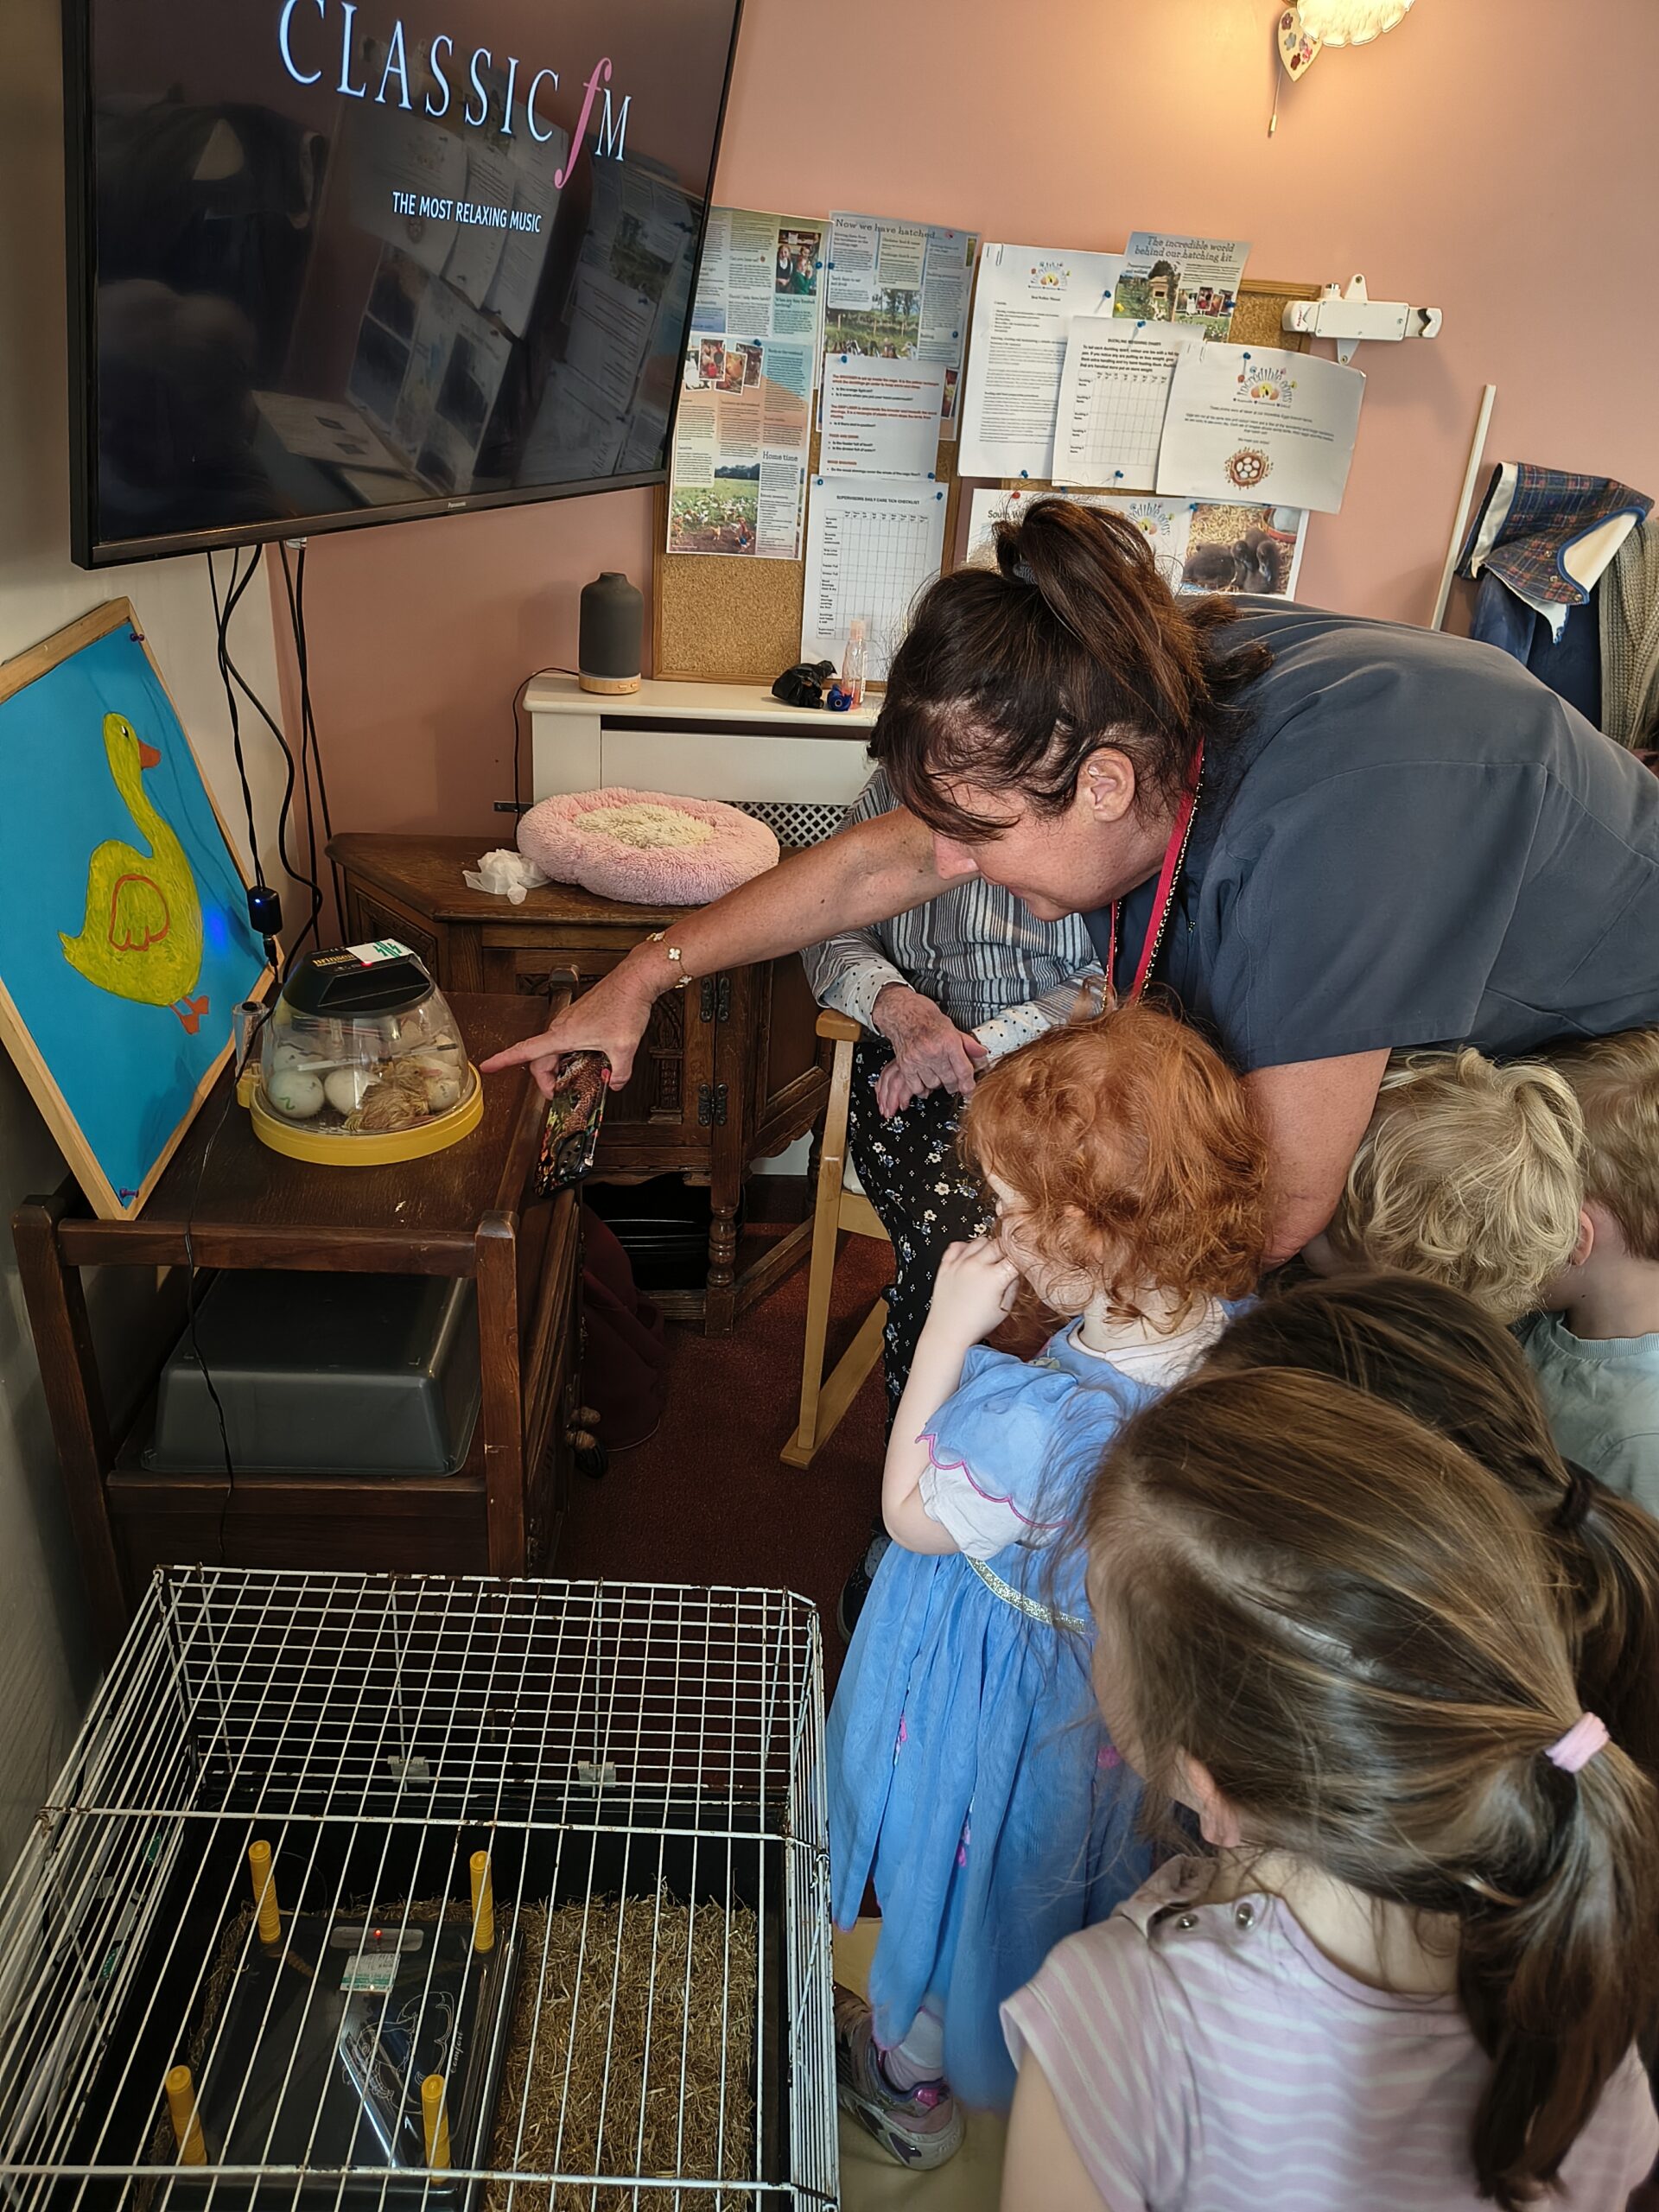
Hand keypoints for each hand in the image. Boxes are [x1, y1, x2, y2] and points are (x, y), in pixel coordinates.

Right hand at [478, 959, 655, 1096]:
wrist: (633, 980)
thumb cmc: (624, 1004)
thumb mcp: (624, 1049)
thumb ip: (619, 1073)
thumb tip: (615, 1083)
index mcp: (563, 1035)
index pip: (524, 1051)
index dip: (503, 1060)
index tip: (488, 1066)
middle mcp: (562, 1026)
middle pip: (540, 1058)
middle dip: (545, 1079)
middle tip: (558, 1092)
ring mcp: (570, 1020)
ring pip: (553, 1048)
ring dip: (559, 1065)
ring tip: (576, 1077)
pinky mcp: (580, 1016)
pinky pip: (565, 1039)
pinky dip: (569, 1052)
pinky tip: (588, 1057)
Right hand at [871, 984, 987, 1116]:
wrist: (903, 1012)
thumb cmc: (925, 1017)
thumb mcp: (951, 1026)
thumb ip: (967, 1043)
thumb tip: (982, 1052)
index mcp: (948, 1041)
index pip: (963, 1070)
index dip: (968, 1084)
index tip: (969, 1089)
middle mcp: (934, 1051)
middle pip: (950, 1080)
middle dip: (954, 1085)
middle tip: (954, 1082)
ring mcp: (918, 1059)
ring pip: (934, 1085)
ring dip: (938, 1085)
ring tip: (939, 1077)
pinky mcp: (906, 1064)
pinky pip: (916, 1086)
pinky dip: (922, 1088)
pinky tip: (925, 1083)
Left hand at [924, 1236, 1019, 1346]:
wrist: (948, 1332)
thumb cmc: (975, 1324)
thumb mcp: (1005, 1308)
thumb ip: (1013, 1286)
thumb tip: (1017, 1271)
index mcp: (994, 1277)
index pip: (1015, 1256)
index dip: (1021, 1258)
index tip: (1022, 1261)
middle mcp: (976, 1266)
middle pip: (999, 1243)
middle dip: (1008, 1250)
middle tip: (1009, 1260)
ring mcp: (959, 1264)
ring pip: (980, 1240)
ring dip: (989, 1247)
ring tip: (991, 1260)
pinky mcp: (946, 1265)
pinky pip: (958, 1245)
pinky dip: (967, 1247)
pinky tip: (971, 1257)